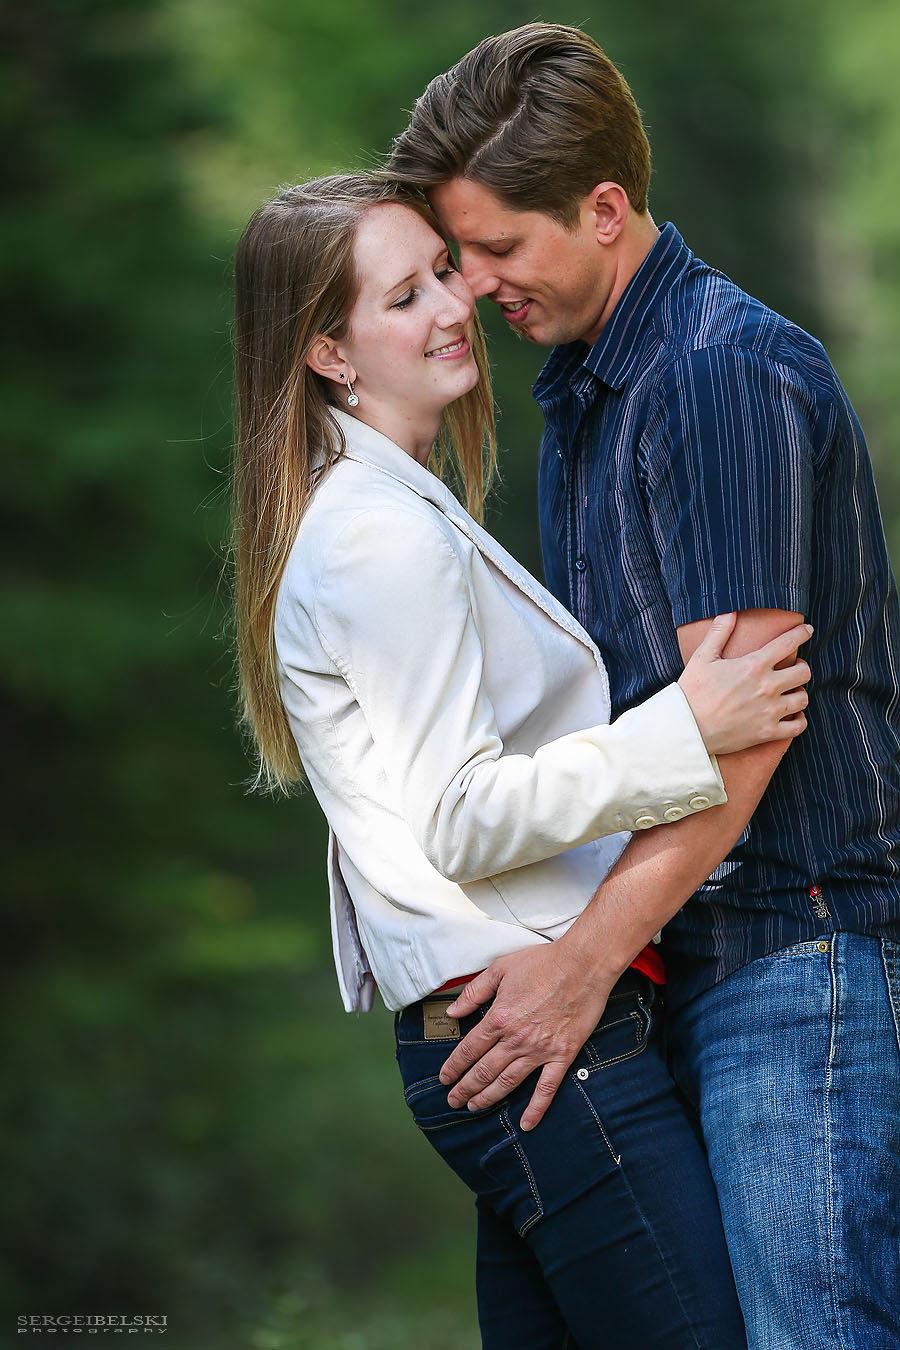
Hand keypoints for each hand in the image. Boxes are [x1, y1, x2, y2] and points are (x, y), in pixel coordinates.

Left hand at [441, 941, 615, 1130]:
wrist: (583, 965)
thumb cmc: (542, 962)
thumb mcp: (500, 968)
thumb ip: (474, 992)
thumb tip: (453, 1012)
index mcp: (499, 1017)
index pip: (469, 1049)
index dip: (453, 1067)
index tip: (444, 1078)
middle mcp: (516, 1039)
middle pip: (483, 1071)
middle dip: (464, 1088)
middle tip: (453, 1100)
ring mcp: (540, 1050)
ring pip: (508, 1082)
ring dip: (488, 1098)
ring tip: (474, 1108)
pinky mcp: (563, 1055)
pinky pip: (547, 1088)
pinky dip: (536, 1108)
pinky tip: (526, 1124)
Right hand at [678, 612, 812, 754]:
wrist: (686, 727)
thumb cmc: (692, 691)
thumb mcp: (703, 657)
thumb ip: (719, 633)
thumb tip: (730, 611)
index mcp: (753, 665)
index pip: (789, 643)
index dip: (802, 633)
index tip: (807, 630)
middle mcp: (767, 687)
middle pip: (804, 672)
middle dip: (801, 666)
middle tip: (793, 667)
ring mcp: (769, 711)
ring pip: (803, 698)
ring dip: (799, 692)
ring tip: (791, 691)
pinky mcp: (767, 732)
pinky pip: (798, 726)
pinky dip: (798, 720)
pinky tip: (791, 714)